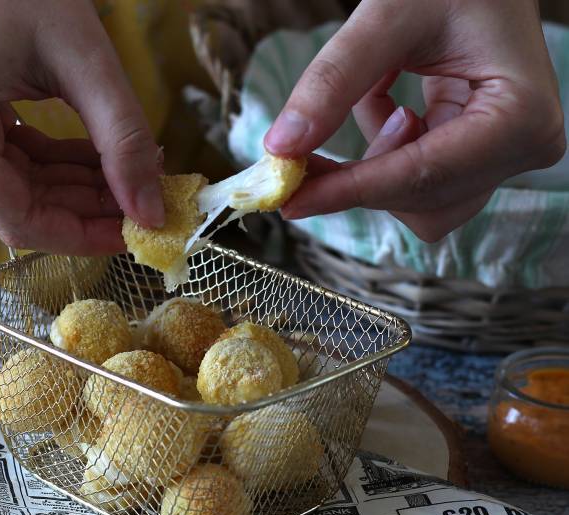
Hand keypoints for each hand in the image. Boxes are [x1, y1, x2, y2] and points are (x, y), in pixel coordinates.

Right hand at [0, 0, 163, 254]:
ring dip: (73, 190)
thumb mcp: (86, 62)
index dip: (81, 236)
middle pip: (15, 207)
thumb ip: (122, 142)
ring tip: (127, 178)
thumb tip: (151, 213)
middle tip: (141, 203)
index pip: (17, 220)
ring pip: (13, 190)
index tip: (133, 233)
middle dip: (84, 210)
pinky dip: (52, 167)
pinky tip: (96, 162)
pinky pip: (3, 164)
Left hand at [265, 0, 565, 241]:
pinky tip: (380, 101)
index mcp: (521, 115)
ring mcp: (508, 154)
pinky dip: (384, 153)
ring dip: (371, 168)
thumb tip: (282, 148)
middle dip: (355, 181)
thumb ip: (333, 82)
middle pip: (420, 201)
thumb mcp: (388, 17)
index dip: (348, 191)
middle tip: (297, 157)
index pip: (421, 175)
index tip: (289, 200)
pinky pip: (418, 180)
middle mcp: (525, 147)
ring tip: (367, 98)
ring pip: (418, 201)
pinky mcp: (484, 153)